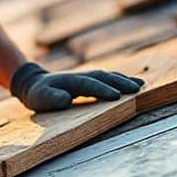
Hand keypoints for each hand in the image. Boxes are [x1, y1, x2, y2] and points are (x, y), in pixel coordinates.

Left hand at [10, 62, 143, 111]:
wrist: (35, 82)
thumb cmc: (38, 94)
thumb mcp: (39, 98)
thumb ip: (52, 98)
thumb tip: (66, 99)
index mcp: (70, 81)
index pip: (89, 84)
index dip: (102, 90)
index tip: (116, 96)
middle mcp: (82, 76)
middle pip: (104, 78)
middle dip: (120, 83)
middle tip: (136, 90)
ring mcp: (87, 76)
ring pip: (109, 76)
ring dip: (124, 80)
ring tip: (141, 86)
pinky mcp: (91, 80)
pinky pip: (109, 79)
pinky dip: (122, 80)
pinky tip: (135, 84)